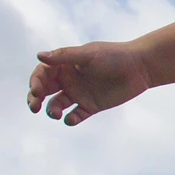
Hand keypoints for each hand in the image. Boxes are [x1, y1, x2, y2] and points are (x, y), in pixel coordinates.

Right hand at [27, 42, 151, 125]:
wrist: (140, 67)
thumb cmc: (114, 56)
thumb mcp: (88, 54)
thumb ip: (65, 56)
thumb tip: (40, 56)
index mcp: (65, 65)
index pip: (42, 74)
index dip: (36, 82)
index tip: (37, 90)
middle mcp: (68, 79)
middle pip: (44, 91)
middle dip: (36, 99)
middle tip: (34, 106)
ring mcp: (79, 93)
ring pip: (57, 105)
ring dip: (52, 110)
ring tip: (55, 113)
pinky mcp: (91, 106)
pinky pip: (76, 115)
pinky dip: (71, 119)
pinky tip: (71, 119)